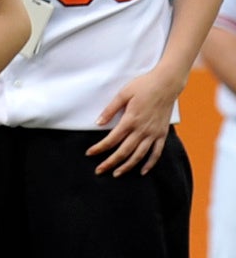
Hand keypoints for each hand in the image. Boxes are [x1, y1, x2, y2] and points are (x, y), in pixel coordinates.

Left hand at [90, 62, 183, 176]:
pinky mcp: (162, 133)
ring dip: (127, 166)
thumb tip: (98, 123)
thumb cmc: (144, 86)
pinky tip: (142, 171)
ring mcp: (154, 133)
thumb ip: (110, 110)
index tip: (89, 153)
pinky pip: (157, 153)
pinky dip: (150, 163)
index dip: (99, 148)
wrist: (167, 83)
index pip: (111, 139)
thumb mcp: (123, 94)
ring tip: (116, 173)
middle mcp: (142, 130)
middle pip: (124, 151)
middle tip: (99, 170)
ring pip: (139, 155)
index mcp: (131, 120)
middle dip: (110, 162)